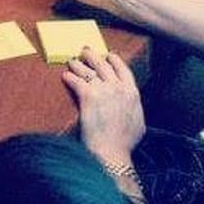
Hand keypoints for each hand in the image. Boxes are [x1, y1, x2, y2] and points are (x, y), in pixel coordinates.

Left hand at [63, 46, 145, 164]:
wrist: (112, 152)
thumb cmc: (124, 144)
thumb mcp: (138, 124)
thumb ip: (134, 110)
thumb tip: (131, 107)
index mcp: (132, 93)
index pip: (123, 69)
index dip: (114, 60)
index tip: (109, 56)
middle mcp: (118, 87)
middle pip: (103, 64)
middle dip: (93, 56)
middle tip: (85, 51)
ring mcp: (103, 89)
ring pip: (88, 70)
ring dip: (78, 64)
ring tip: (72, 61)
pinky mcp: (88, 95)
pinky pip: (76, 80)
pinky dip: (69, 77)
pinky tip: (65, 76)